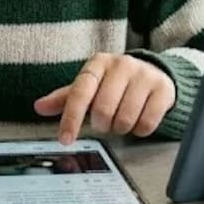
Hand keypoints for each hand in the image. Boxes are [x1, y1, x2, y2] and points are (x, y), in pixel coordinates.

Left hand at [33, 53, 175, 143]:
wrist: (153, 72)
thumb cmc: (114, 82)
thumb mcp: (90, 86)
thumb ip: (65, 98)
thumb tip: (39, 107)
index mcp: (98, 63)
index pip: (80, 93)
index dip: (71, 119)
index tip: (64, 139)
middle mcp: (121, 65)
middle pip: (103, 110)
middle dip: (101, 124)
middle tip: (104, 122)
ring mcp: (144, 75)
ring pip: (125, 119)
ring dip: (120, 128)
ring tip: (121, 118)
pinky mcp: (163, 89)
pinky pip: (146, 124)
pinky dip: (139, 130)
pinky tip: (138, 118)